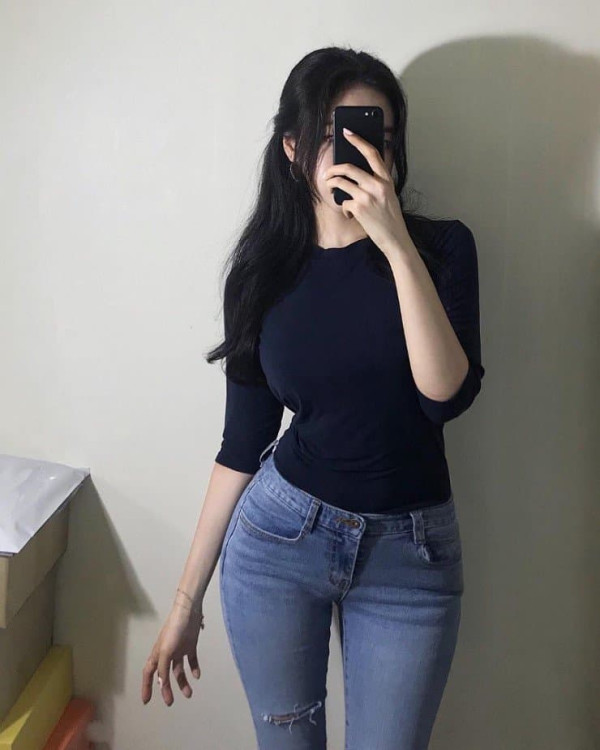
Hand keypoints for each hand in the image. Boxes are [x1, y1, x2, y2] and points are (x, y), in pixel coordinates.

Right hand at [141, 602, 203, 706]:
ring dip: (183, 682)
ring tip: (189, 694)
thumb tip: (161, 684)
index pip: (149, 673)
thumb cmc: (174, 630)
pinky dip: (194, 668)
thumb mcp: (165, 651)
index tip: (146, 701)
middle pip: (164, 675)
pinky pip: (191, 660)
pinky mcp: (190, 645)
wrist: (189, 612)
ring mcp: (179, 649)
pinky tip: (197, 675)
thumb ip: (162, 668)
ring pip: (179, 670)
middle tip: (170, 702)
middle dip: (166, 689)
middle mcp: (167, 653)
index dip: (146, 686)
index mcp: (157, 654)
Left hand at [323, 128, 411, 258]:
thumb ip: (377, 183)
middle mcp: (377, 185)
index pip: (372, 153)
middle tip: (327, 173)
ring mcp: (367, 196)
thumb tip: (355, 173)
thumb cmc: (390, 217)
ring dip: (331, 186)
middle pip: (349, 168)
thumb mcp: (389, 195)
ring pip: (341, 183)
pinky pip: (343, 203)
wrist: (395, 238)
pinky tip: (350, 215)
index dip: (358, 140)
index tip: (348, 132)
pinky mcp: (358, 209)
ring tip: (331, 190)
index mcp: (386, 179)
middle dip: (333, 169)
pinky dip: (344, 209)